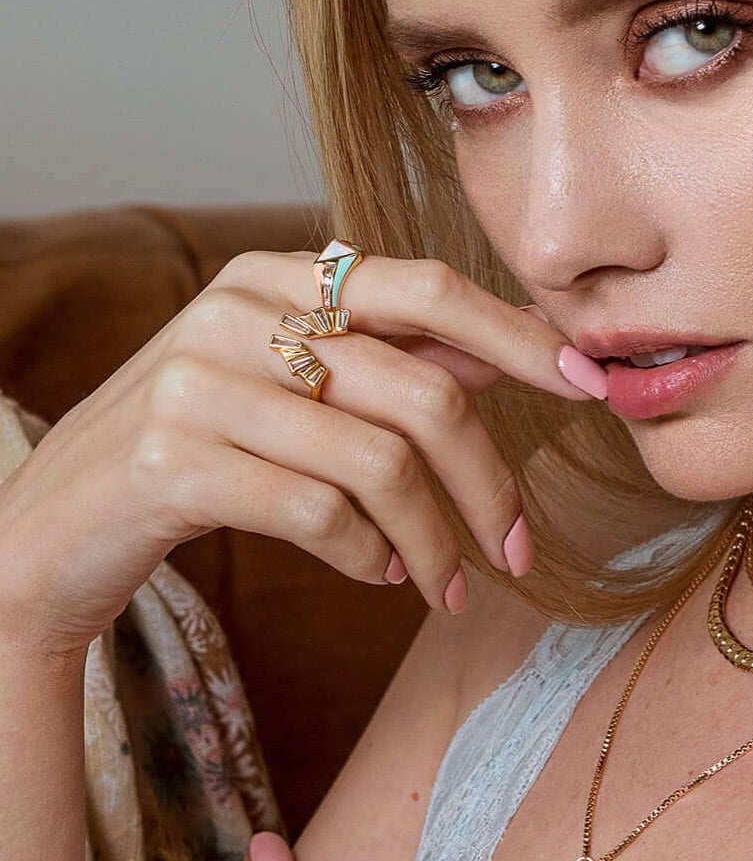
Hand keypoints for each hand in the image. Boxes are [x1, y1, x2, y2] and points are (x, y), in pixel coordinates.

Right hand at [0, 249, 607, 657]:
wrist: (51, 526)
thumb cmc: (201, 448)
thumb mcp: (292, 381)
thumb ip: (392, 357)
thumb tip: (512, 352)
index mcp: (280, 274)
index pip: (431, 289)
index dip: (522, 337)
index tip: (591, 387)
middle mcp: (238, 310)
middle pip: (423, 389)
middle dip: (488, 479)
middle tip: (517, 549)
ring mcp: (199, 380)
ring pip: (379, 461)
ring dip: (432, 541)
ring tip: (446, 586)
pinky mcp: (171, 460)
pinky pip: (317, 510)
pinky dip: (365, 554)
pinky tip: (375, 575)